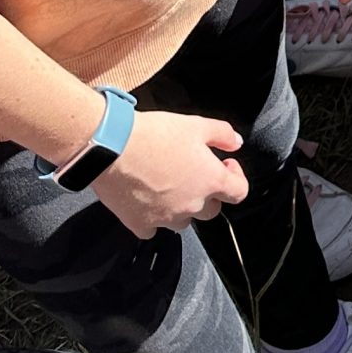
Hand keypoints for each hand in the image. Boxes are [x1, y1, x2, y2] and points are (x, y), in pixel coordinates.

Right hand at [92, 107, 248, 237]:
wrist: (111, 148)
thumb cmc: (155, 135)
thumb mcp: (197, 124)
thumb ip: (223, 134)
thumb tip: (236, 143)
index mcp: (210, 181)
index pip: (239, 192)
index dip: (236, 177)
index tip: (225, 164)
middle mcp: (192, 205)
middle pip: (211, 210)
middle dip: (208, 193)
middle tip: (194, 173)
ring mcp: (166, 218)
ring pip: (183, 221)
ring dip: (182, 207)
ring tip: (169, 185)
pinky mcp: (140, 224)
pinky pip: (153, 228)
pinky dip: (153, 217)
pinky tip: (147, 199)